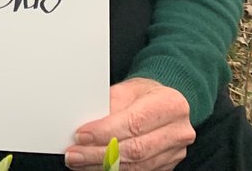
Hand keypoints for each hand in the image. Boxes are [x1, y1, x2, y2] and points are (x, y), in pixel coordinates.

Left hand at [65, 78, 194, 170]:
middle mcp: (177, 131)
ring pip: (136, 165)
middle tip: (74, 154)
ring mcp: (175, 152)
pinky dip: (115, 170)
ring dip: (104, 166)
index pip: (134, 123)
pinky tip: (97, 166)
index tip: (81, 135)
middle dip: (100, 154)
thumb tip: (87, 123)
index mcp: (170, 105)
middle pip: (135, 149)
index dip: (105, 132)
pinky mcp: (168, 165)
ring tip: (80, 162)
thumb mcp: (128, 89)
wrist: (165, 103)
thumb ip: (110, 105)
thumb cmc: (145, 94)